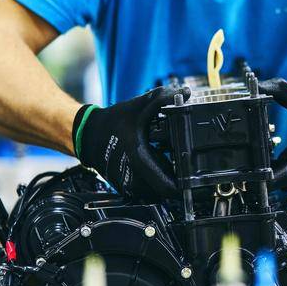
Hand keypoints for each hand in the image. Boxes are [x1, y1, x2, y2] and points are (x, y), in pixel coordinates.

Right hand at [72, 85, 188, 197]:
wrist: (88, 135)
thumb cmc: (110, 124)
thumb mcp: (139, 106)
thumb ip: (164, 98)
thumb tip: (184, 93)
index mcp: (140, 162)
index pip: (169, 188)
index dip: (187, 186)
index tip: (199, 182)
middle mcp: (135, 180)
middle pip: (167, 190)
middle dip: (178, 177)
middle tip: (184, 161)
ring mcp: (130, 187)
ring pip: (158, 192)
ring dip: (167, 178)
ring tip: (170, 161)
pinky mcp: (127, 188)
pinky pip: (149, 190)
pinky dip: (156, 178)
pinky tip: (156, 162)